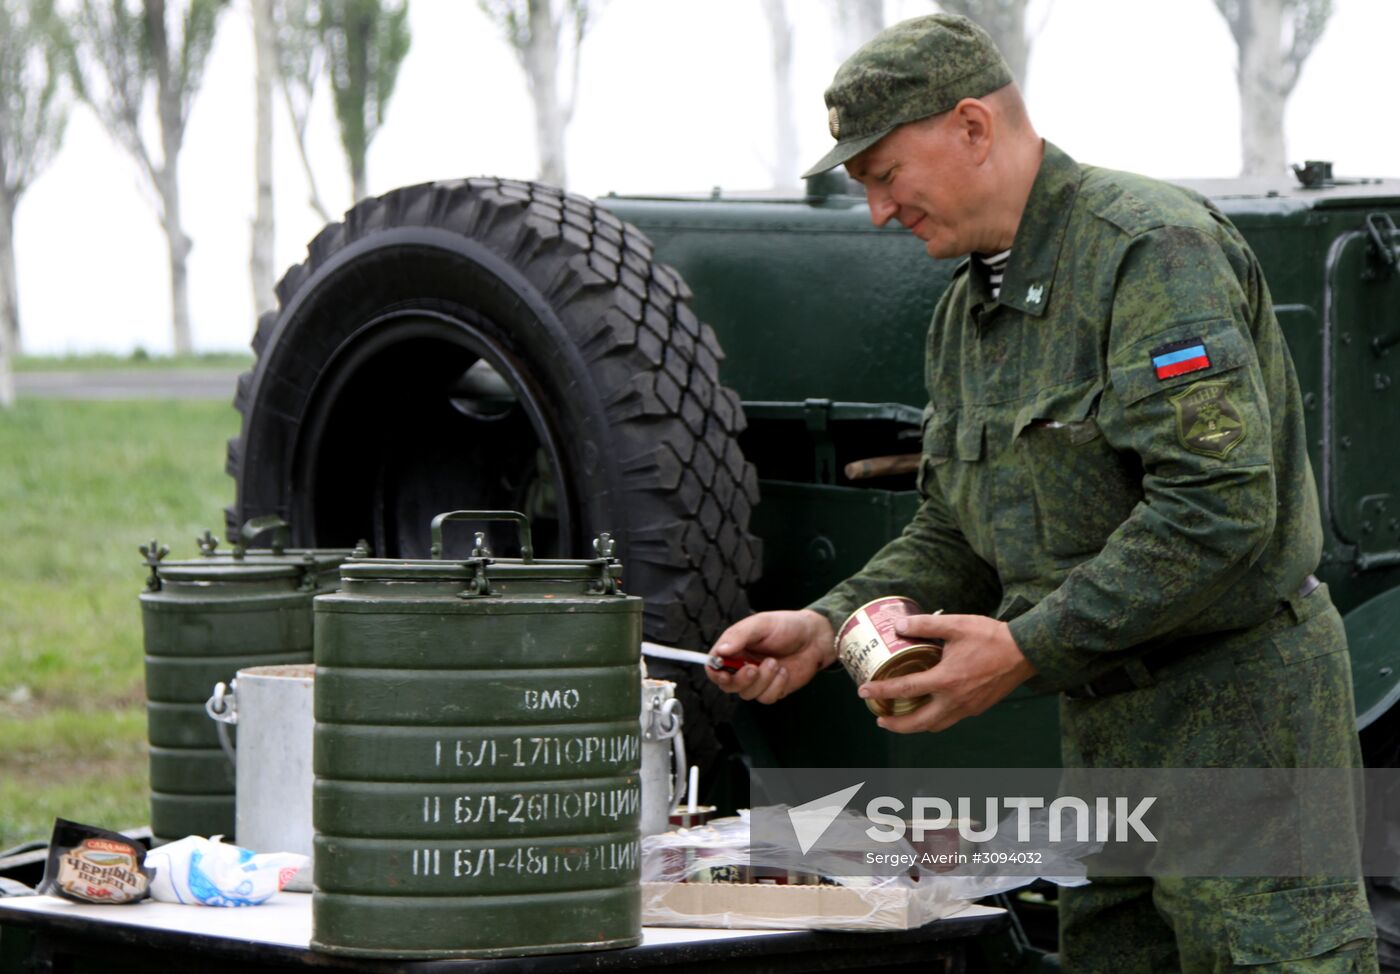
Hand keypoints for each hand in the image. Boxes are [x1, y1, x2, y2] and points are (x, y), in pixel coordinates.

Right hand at [706, 610, 835, 704]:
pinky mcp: (772, 690)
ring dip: (763, 680)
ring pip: (747, 694)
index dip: (715, 672)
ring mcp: (758, 680)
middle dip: (740, 680)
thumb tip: (720, 651)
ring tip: (776, 662)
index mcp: (735, 648)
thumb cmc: (787, 626)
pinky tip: (784, 672)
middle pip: (727, 685)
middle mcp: (742, 666)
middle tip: (753, 668)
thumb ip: (739, 636)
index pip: (714, 665)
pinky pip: (766, 698)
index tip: (723, 672)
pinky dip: (776, 686)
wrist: (815, 638)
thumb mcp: (761, 624)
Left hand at [860, 613, 1036, 733]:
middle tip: (879, 718)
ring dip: (914, 725)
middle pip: (918, 722)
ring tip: (899, 718)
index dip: (881, 691)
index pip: (905, 689)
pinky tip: (928, 708)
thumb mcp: (956, 624)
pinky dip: (933, 719)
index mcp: (946, 680)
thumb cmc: (991, 637)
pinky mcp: (977, 708)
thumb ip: (925, 624)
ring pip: (935, 725)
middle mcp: (955, 700)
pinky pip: (949, 719)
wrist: (1025, 652)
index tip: (863, 692)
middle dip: (895, 724)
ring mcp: (968, 707)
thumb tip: (898, 625)